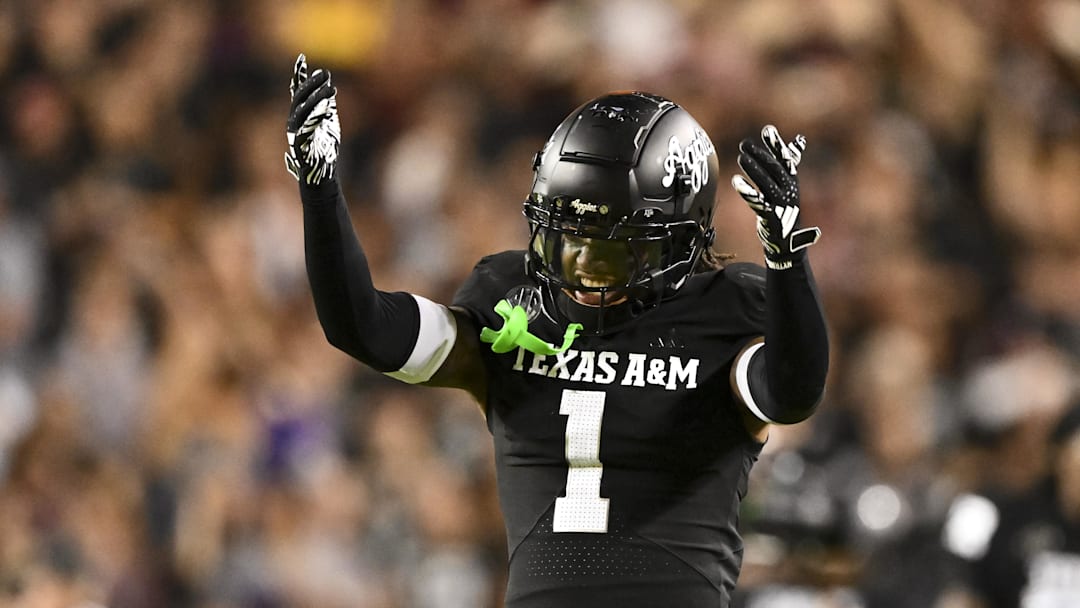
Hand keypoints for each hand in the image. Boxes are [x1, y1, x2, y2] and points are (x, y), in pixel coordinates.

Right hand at [285, 53, 340, 185]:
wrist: (322, 173)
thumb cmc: (325, 148)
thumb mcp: (328, 120)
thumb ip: (325, 102)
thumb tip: (326, 80)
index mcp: (299, 115)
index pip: (297, 91)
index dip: (298, 76)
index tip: (301, 59)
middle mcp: (294, 121)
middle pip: (300, 98)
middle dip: (311, 84)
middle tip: (325, 73)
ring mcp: (295, 132)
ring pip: (303, 110)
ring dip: (316, 97)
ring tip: (331, 88)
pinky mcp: (299, 144)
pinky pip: (307, 127)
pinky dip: (316, 115)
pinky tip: (327, 107)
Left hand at [731, 125, 820, 269]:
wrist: (787, 244)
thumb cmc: (784, 211)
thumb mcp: (789, 186)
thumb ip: (790, 162)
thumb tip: (799, 140)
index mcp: (792, 182)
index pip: (786, 159)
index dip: (776, 145)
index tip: (767, 129)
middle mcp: (789, 191)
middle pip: (775, 169)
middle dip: (761, 155)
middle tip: (745, 144)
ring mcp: (781, 205)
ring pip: (767, 183)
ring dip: (754, 169)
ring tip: (741, 157)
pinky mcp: (772, 218)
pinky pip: (758, 203)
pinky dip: (747, 191)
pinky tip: (736, 181)